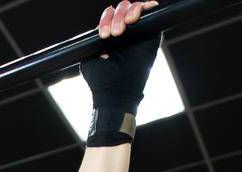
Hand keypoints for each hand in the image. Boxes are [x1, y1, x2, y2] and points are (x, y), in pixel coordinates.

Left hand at [82, 2, 160, 146]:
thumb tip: (96, 30)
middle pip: (122, 8)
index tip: (104, 35)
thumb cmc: (101, 81)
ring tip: (124, 28)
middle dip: (117, 16)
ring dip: (128, 13)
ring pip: (134, 8)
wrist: (116, 94)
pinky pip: (152, 12)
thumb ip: (92, 42)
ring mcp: (139, 32)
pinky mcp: (152, 36)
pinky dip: (147, 7)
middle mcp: (126, 32)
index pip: (109, 15)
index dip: (106, 19)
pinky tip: (136, 17)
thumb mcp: (89, 58)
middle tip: (114, 34)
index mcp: (110, 35)